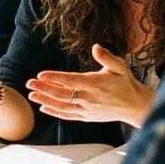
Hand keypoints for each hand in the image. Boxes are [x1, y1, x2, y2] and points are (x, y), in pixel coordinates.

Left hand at [25, 44, 154, 126]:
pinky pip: (68, 116)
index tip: (41, 74)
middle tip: (29, 83)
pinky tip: (43, 107)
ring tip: (31, 95)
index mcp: (96, 84)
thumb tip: (95, 47)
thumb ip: (108, 57)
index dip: (55, 78)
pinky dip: (55, 112)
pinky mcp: (87, 117)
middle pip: (63, 94)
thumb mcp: (121, 67)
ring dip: (46, 100)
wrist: (135, 106)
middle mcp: (89, 98)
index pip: (71, 81)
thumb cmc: (126, 83)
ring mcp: (87, 109)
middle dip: (44, 88)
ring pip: (63, 106)